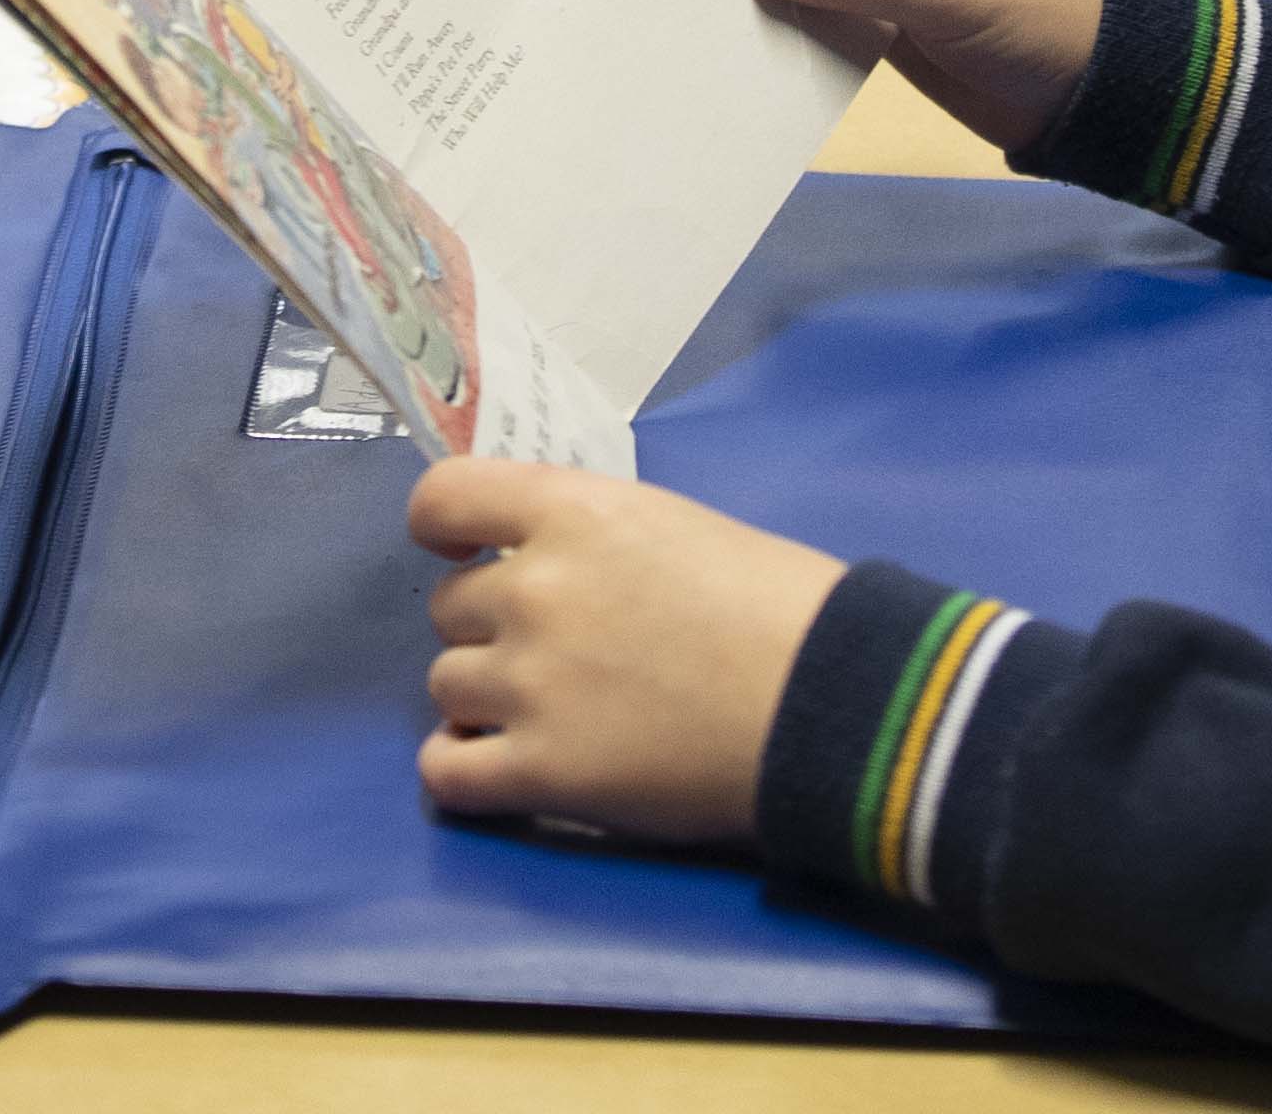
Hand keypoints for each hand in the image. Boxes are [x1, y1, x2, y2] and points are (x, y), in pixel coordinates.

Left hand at [410, 459, 843, 843]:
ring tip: (549, 715)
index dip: (442, 526)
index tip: (463, 550)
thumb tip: (550, 571)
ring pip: (445, 687)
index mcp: (574, 513)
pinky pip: (446, 773)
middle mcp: (535, 590)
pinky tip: (502, 768)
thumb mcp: (674, 526)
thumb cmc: (778, 606)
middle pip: (449, 607)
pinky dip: (462, 772)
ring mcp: (531, 684)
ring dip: (484, 701)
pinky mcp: (542, 772)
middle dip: (491, 628)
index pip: (443, 497)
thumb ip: (593, 540)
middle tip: (558, 653)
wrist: (829, 702)